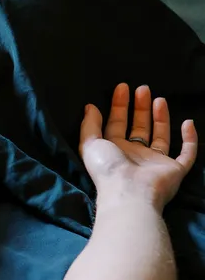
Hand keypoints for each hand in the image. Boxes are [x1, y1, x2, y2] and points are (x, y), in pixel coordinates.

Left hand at [80, 83, 197, 208]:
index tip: (123, 87)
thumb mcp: (90, 143)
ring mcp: (155, 162)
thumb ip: (89, 124)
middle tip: (143, 88)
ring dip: (160, 118)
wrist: (130, 192)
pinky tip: (187, 122)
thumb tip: (90, 106)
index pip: (117, 123)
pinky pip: (186, 153)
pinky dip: (190, 139)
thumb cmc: (108, 168)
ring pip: (161, 137)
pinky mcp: (175, 169)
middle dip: (140, 108)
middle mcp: (135, 155)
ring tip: (159, 99)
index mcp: (114, 150)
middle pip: (139, 127)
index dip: (119, 105)